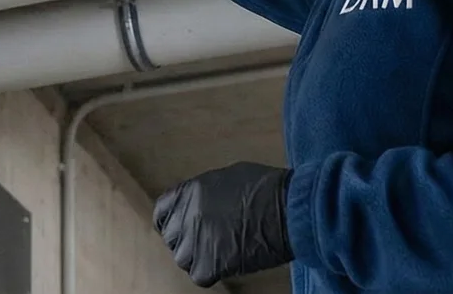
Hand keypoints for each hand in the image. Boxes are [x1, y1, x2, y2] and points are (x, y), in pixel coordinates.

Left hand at [153, 162, 292, 286]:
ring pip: (183, 259)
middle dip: (187, 241)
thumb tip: (200, 203)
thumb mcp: (229, 177)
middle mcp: (188, 214)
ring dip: (200, 258)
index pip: (163, 211)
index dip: (170, 222)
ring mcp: (197, 239)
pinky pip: (199, 275)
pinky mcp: (210, 263)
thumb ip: (206, 192)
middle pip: (172, 237)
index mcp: (191, 190)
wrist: (289, 208)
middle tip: (207, 242)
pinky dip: (211, 273)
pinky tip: (227, 263)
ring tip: (222, 252)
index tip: (179, 229)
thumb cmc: (268, 189)